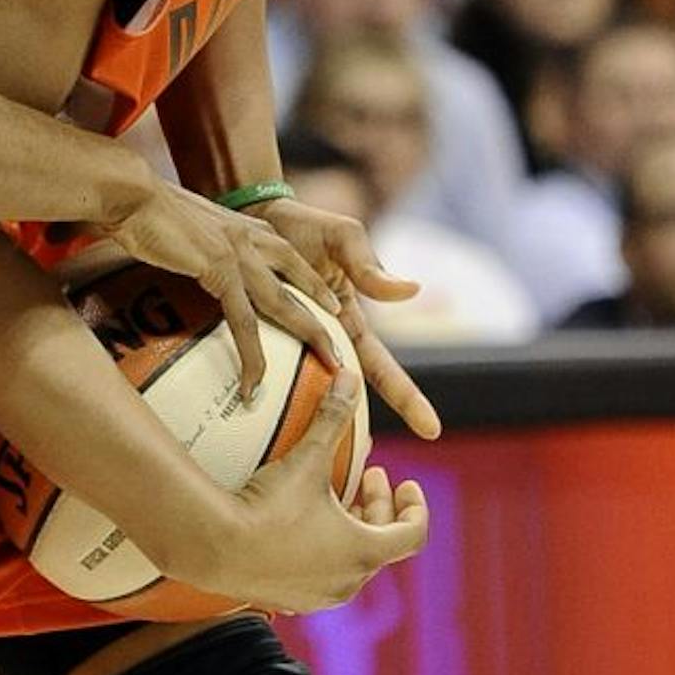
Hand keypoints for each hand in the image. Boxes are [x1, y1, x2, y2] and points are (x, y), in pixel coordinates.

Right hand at [98, 178, 343, 397]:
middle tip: (341, 346)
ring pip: (283, 304)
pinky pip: (244, 322)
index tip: (329, 304)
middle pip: (298, 282)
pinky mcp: (219, 269)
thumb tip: (186, 256)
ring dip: (310, 336)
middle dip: (324, 315)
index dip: (310, 282)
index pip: (288, 257)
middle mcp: (249, 238)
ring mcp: (237, 253)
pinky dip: (252, 356)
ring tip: (328, 364)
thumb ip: (196, 242)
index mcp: (242, 227)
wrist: (130, 192)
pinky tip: (253, 381)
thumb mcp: (182, 224)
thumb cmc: (143, 208)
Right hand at [190, 372, 430, 613]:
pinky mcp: (290, 600)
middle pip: (381, 544)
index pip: (413, 532)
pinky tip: (298, 527)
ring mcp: (320, 596)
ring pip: (351, 562)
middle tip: (367, 476)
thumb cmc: (268, 507)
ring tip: (332, 500)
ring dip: (351, 530)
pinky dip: (322, 550)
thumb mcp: (308, 458)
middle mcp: (349, 581)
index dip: (415, 505)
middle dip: (378, 507)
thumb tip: (351, 376)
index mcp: (365, 550)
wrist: (214, 547)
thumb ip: (332, 417)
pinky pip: (319, 576)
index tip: (406, 482)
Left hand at [249, 197, 441, 439]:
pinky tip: (243, 417)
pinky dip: (256, 387)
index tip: (431, 430)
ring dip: (303, 416)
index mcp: (347, 320)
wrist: (255, 214)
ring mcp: (286, 337)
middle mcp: (318, 336)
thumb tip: (411, 290)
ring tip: (305, 455)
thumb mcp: (342, 237)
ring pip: (298, 385)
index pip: (380, 366)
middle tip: (367, 461)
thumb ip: (369, 264)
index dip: (405, 397)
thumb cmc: (305, 226)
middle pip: (341, 389)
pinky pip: (257, 363)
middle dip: (355, 426)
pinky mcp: (253, 331)